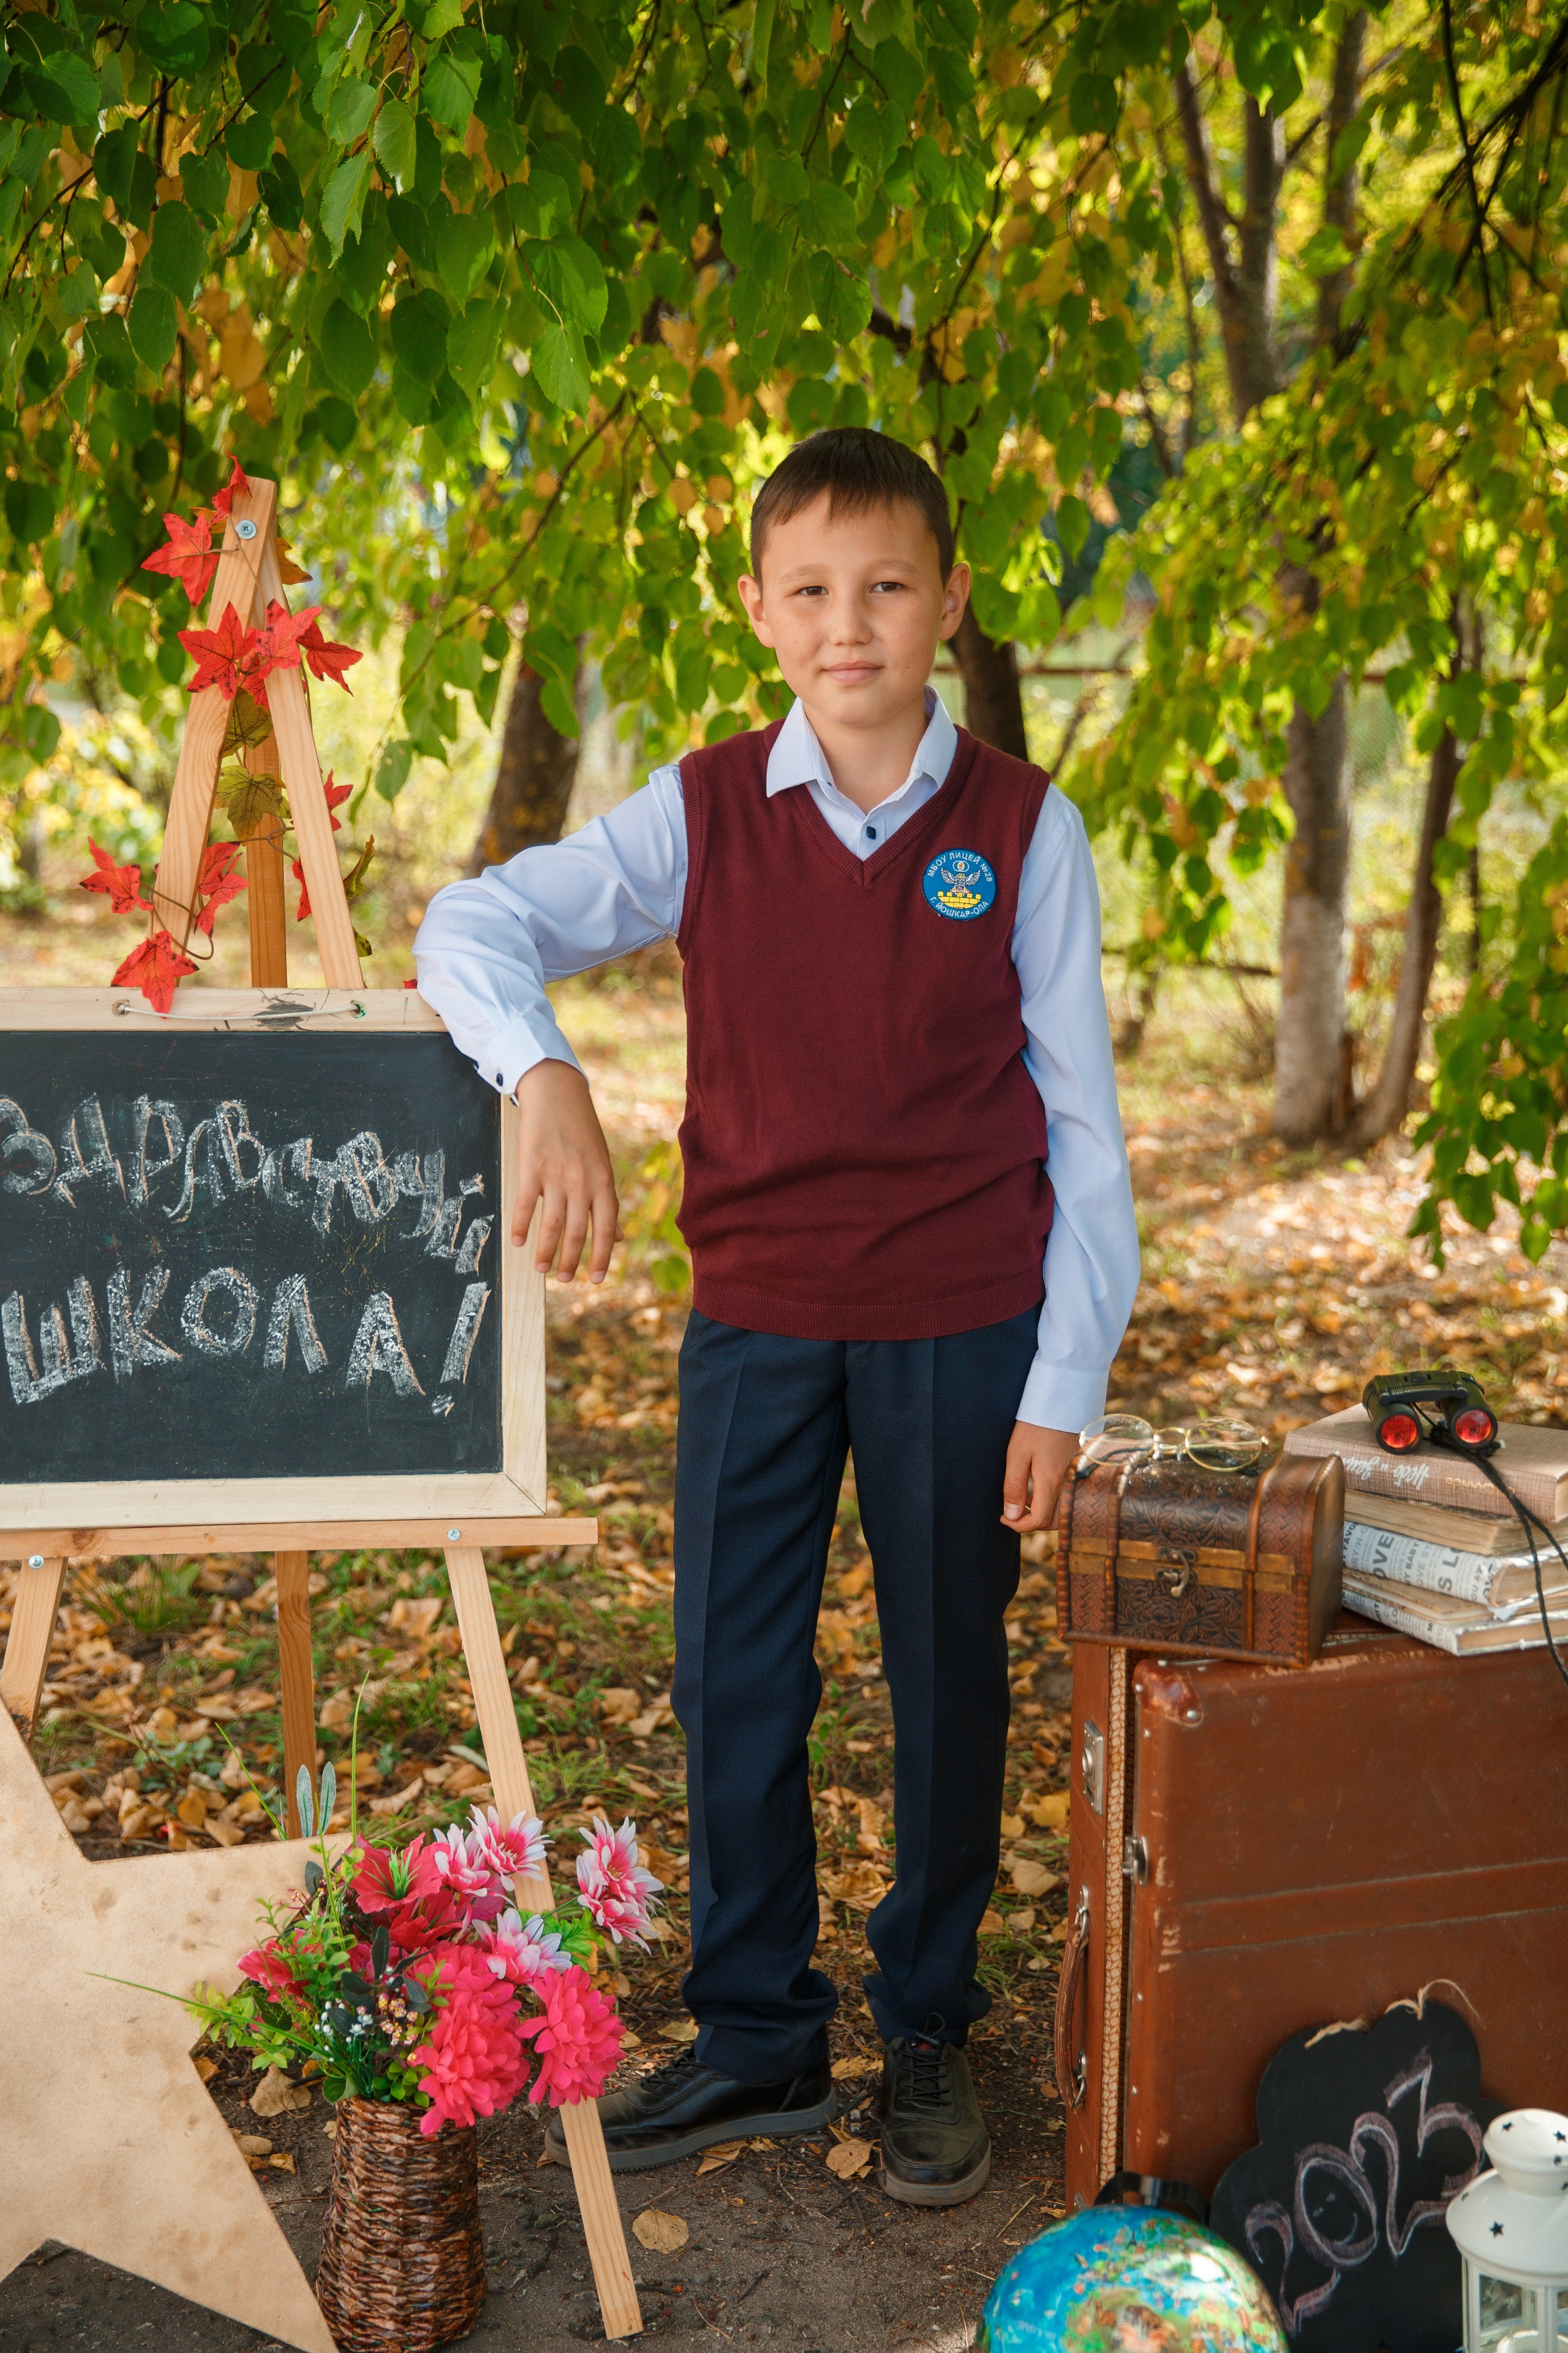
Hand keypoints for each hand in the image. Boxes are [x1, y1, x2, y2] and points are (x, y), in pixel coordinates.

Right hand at [511, 1059, 619, 1282]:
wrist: (557, 1093)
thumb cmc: (581, 1131)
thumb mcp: (602, 1164)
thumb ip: (606, 1201)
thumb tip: (618, 1238)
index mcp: (604, 1181)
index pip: (606, 1228)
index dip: (601, 1257)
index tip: (595, 1280)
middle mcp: (583, 1181)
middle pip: (578, 1232)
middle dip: (571, 1261)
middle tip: (564, 1279)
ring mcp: (557, 1174)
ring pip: (553, 1224)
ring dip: (546, 1250)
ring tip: (541, 1269)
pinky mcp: (532, 1166)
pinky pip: (526, 1204)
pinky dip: (522, 1226)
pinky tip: (517, 1242)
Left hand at [1001, 1422, 1078, 1533]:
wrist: (1062, 1402)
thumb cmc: (1036, 1425)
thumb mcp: (1017, 1453)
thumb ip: (1013, 1486)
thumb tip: (1011, 1515)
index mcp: (1051, 1481)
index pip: (1039, 1520)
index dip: (1019, 1526)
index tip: (1004, 1518)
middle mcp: (1068, 1484)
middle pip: (1054, 1522)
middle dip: (1032, 1522)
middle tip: (1013, 1511)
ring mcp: (1077, 1479)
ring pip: (1065, 1512)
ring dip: (1045, 1514)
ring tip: (1025, 1501)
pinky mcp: (1080, 1472)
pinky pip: (1070, 1498)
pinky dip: (1055, 1503)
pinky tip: (1040, 1489)